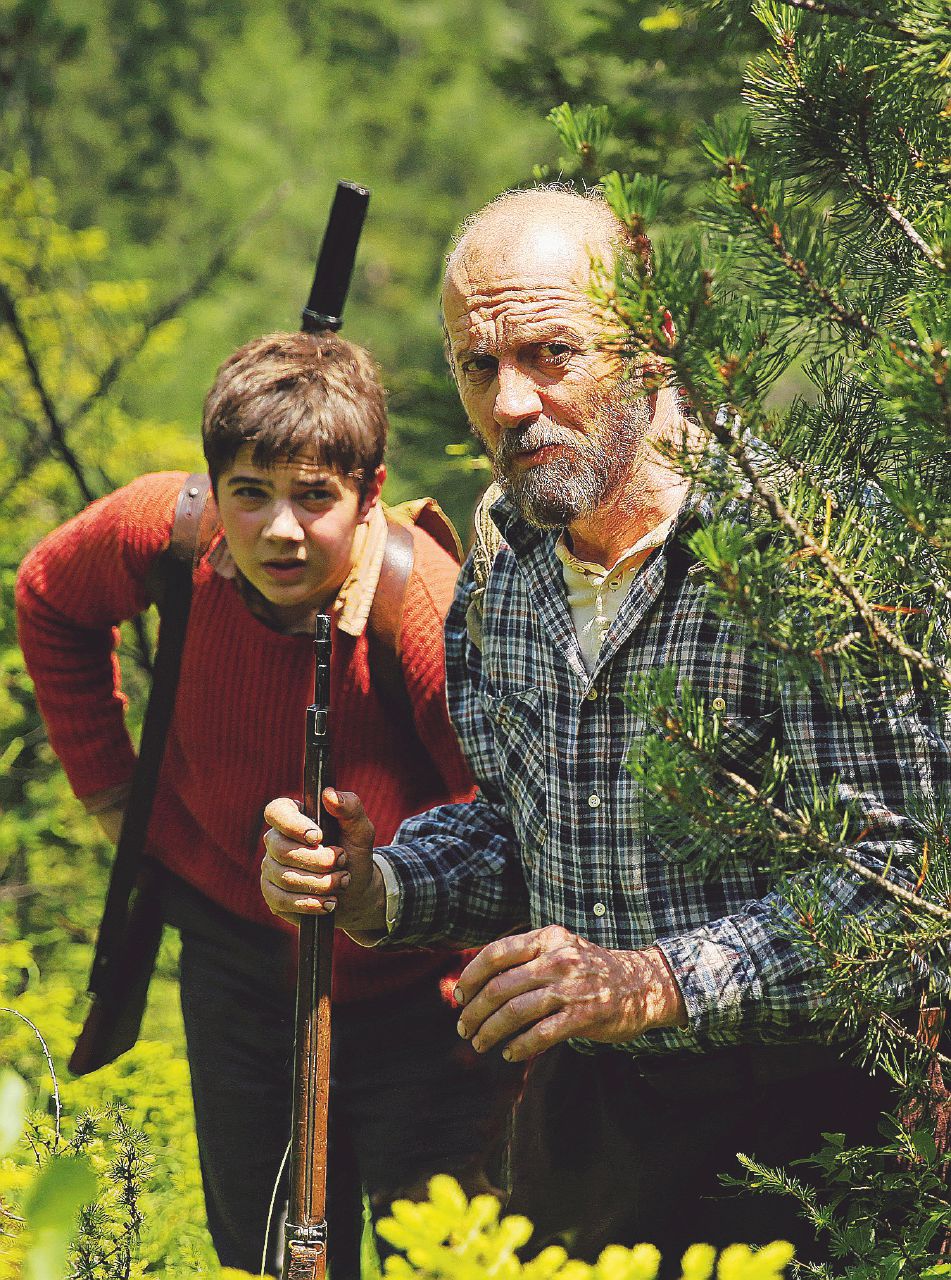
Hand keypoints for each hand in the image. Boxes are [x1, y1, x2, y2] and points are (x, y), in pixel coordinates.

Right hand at [260, 789, 384, 936]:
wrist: (356, 892)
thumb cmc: (354, 854)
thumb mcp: (360, 830)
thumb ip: (350, 808)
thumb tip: (329, 794)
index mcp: (294, 817)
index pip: (276, 812)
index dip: (293, 825)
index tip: (318, 837)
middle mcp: (276, 841)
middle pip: (282, 850)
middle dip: (319, 860)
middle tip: (342, 861)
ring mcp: (270, 869)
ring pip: (285, 878)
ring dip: (321, 883)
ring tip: (342, 881)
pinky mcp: (272, 896)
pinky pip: (281, 901)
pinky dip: (309, 903)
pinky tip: (328, 902)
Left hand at [454, 924, 686, 1062]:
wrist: (643, 985)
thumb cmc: (590, 970)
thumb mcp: (560, 949)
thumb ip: (525, 960)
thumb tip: (476, 984)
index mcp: (548, 938)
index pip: (496, 953)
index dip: (471, 976)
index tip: (459, 996)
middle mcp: (558, 959)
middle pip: (500, 987)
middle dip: (475, 1012)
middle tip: (464, 1028)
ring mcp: (572, 988)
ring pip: (515, 1012)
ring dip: (490, 1032)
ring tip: (480, 1044)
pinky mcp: (584, 1016)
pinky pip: (540, 1035)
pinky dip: (519, 1047)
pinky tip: (510, 1053)